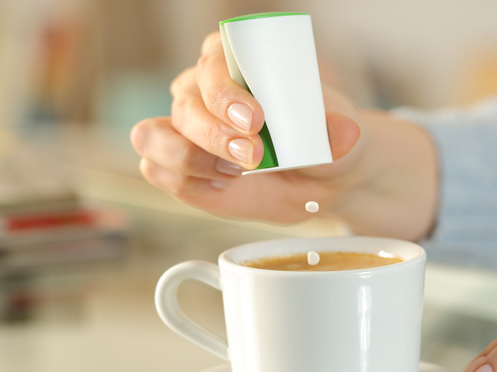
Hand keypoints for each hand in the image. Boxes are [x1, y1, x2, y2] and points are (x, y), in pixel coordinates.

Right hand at [130, 32, 439, 239]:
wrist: (319, 180)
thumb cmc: (324, 143)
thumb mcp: (342, 136)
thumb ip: (340, 132)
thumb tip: (343, 131)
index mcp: (236, 61)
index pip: (213, 63)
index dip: (224, 91)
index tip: (254, 119)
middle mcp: (201, 90)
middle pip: (184, 104)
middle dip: (214, 134)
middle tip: (253, 156)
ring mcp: (183, 128)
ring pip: (152, 136)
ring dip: (189, 158)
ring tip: (233, 174)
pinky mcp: (178, 165)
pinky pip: (156, 169)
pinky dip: (183, 180)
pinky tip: (220, 185)